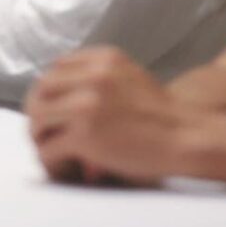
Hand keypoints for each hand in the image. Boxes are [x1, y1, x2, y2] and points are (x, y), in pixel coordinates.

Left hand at [25, 48, 189, 185]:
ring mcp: (86, 104)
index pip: (56, 68)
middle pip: (41, 90)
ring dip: (40, 138)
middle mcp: (92, 76)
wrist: (188, 137)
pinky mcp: (84, 134)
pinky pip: (48, 148)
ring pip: (37, 119)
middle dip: (38, 114)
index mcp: (103, 59)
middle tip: (45, 133)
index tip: (54, 109)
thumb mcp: (131, 77)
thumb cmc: (164, 115)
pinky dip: (51, 161)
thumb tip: (65, 94)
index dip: (51, 91)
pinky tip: (63, 167)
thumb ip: (100, 77)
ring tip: (52, 152)